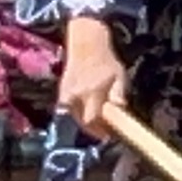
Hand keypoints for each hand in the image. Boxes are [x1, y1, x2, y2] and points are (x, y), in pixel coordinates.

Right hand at [58, 18, 127, 137]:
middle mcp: (76, 95)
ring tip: (98, 116)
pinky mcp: (62, 94)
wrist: (86, 46)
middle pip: (83, 123)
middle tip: (105, 128)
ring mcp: (67, 95)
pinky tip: (88, 109)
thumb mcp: (119, 76)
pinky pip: (70, 112)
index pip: (92, 120)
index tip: (108, 134)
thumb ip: (118, 94)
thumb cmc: (106, 62)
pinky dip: (79, 114)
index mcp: (92, 91)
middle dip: (94, 129)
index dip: (100, 131)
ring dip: (87, 121)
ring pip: (76, 118)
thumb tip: (120, 109)